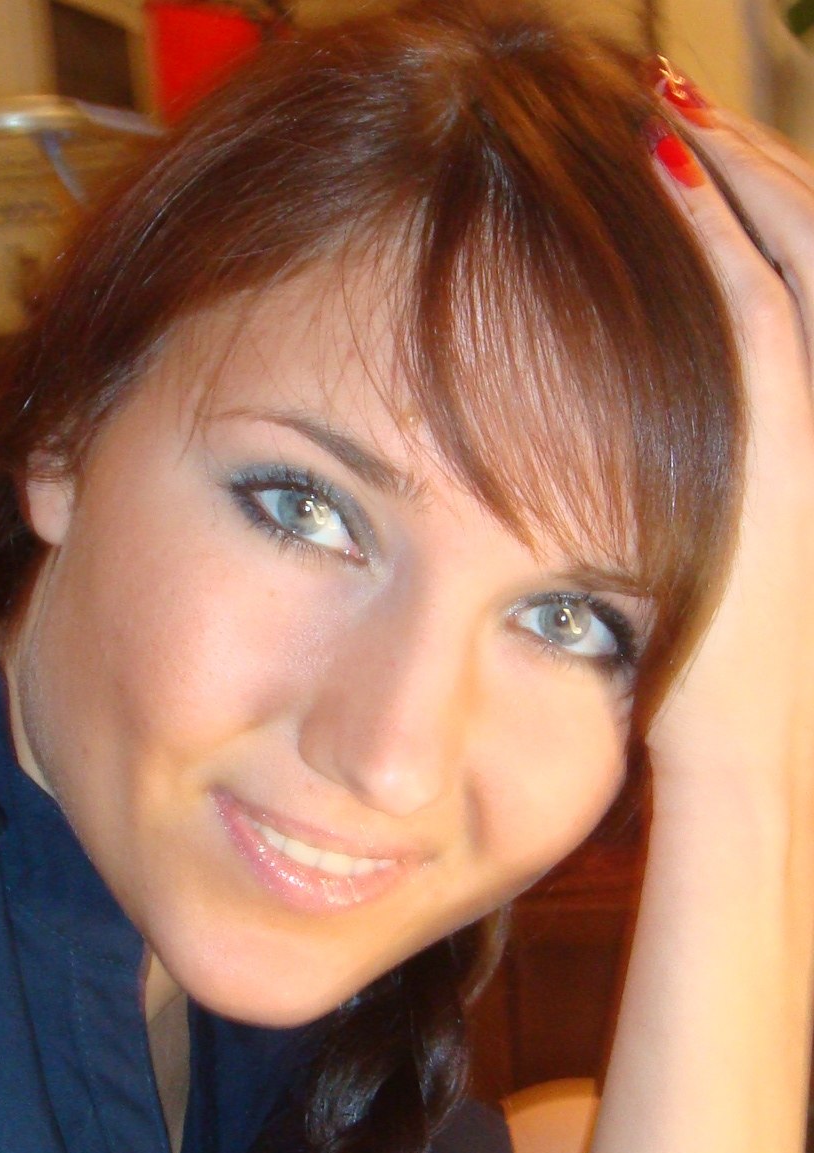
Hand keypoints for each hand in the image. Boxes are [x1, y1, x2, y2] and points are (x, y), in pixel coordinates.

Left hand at [645, 99, 813, 798]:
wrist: (755, 753)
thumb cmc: (720, 668)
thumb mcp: (721, 537)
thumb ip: (716, 453)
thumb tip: (657, 396)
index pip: (811, 272)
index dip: (761, 194)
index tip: (692, 141)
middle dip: (750, 158)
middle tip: (675, 96)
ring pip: (799, 257)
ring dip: (736, 176)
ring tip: (668, 112)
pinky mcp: (796, 456)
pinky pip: (763, 319)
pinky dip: (721, 242)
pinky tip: (668, 186)